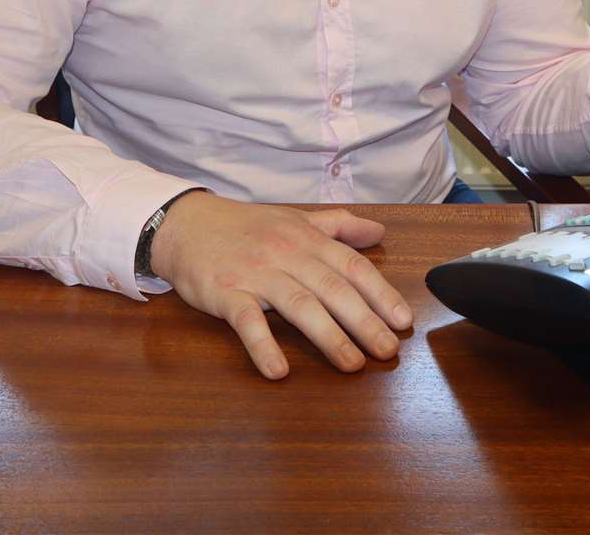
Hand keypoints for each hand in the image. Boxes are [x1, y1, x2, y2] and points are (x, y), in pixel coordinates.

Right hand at [149, 192, 412, 379]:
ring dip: (329, 337)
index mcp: (306, 238)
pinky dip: (263, 346)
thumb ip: (338, 226)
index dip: (380, 294)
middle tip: (388, 351)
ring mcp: (255, 274)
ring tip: (352, 364)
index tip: (403, 321)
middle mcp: (286, 254)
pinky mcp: (224, 293)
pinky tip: (279, 371)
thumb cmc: (245, 227)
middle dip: (364, 321)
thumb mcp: (295, 218)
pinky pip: (247, 321)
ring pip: (299, 305)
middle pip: (332, 289)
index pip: (352, 266)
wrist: (185, 224)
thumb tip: (379, 230)